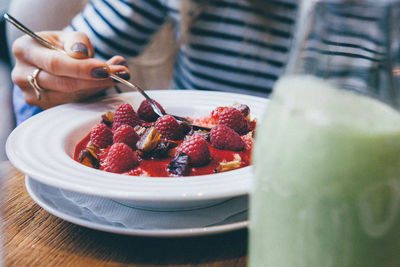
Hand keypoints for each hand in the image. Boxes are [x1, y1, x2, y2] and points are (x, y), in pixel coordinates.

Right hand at [11, 31, 130, 109]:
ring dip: (97, 88)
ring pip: (70, 96)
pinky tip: (104, 85)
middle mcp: (22, 75)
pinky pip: (71, 104)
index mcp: (25, 50)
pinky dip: (91, 95)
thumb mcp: (68, 37)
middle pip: (64, 83)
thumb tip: (85, 55)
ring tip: (117, 78)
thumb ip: (79, 42)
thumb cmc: (60, 46)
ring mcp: (31, 95)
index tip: (106, 69)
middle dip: (96, 80)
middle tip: (121, 75)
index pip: (56, 63)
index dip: (82, 68)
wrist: (49, 62)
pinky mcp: (44, 107)